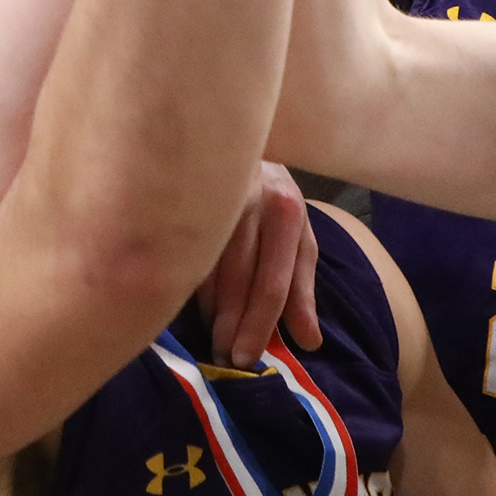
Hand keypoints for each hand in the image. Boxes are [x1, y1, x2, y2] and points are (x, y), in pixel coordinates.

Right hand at [192, 164, 322, 366]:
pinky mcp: (185, 199)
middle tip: (225, 358)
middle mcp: (253, 202)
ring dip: (209, 311)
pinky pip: (185, 252)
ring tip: (209, 341)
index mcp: (287, 212)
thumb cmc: (271, 198)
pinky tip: (188, 306)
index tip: (247, 357)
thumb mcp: (298, 237)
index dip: (260, 325)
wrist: (232, 137)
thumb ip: (303, 288)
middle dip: (232, 326)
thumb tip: (310, 342)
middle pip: (241, 281)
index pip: (274, 282)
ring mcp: (215, 199)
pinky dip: (187, 285)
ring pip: (209, 269)